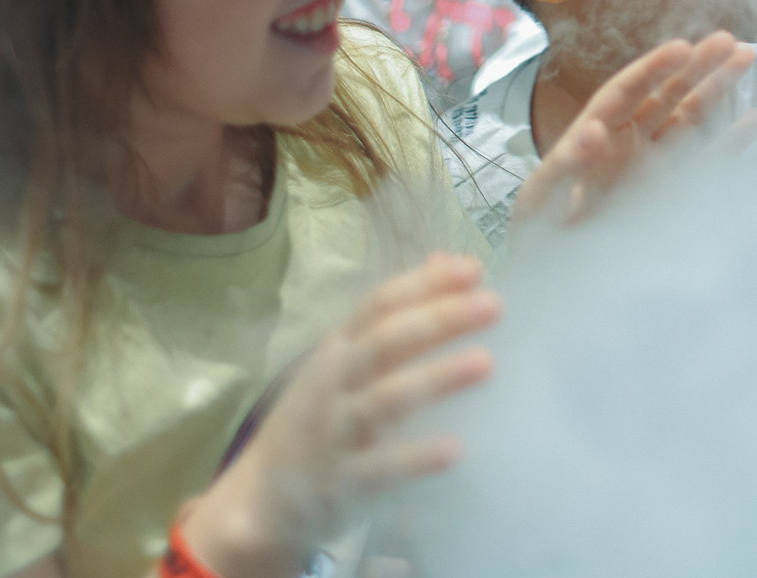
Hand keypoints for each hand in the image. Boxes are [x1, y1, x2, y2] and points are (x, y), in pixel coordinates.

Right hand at [180, 253, 499, 577]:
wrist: (261, 495)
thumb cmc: (321, 416)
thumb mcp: (345, 361)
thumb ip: (393, 317)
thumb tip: (447, 262)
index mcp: (339, 347)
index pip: (380, 304)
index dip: (425, 284)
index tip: (473, 269)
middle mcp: (334, 381)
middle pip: (386, 342)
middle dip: (440, 320)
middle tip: (494, 305)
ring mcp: (335, 430)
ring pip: (385, 399)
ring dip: (435, 378)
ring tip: (485, 362)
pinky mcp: (342, 481)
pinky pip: (380, 467)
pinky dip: (415, 457)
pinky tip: (454, 449)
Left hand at [512, 32, 755, 228]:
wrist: (555, 273)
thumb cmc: (540, 233)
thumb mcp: (540, 200)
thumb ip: (564, 168)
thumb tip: (592, 131)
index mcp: (595, 134)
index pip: (626, 92)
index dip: (654, 68)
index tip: (682, 47)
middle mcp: (628, 141)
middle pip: (664, 94)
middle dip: (695, 65)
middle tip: (727, 40)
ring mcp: (654, 163)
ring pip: (689, 117)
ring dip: (717, 88)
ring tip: (746, 56)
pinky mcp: (671, 191)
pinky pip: (704, 163)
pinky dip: (729, 143)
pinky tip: (755, 121)